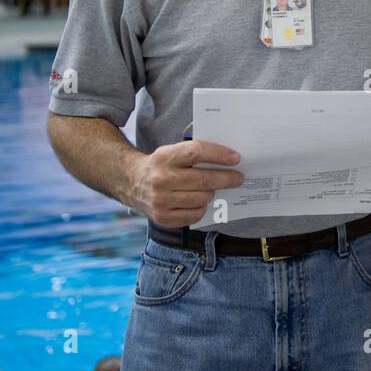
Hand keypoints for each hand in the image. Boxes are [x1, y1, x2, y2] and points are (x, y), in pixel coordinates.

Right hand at [128, 140, 243, 226]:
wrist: (131, 182)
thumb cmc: (161, 166)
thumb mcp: (171, 152)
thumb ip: (195, 154)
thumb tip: (229, 160)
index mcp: (164, 157)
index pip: (196, 152)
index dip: (219, 155)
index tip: (236, 158)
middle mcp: (161, 179)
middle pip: (203, 180)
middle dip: (226, 178)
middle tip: (239, 178)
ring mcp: (160, 201)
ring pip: (202, 198)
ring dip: (212, 193)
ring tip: (212, 189)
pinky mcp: (162, 218)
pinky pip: (194, 215)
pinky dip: (201, 208)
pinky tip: (199, 201)